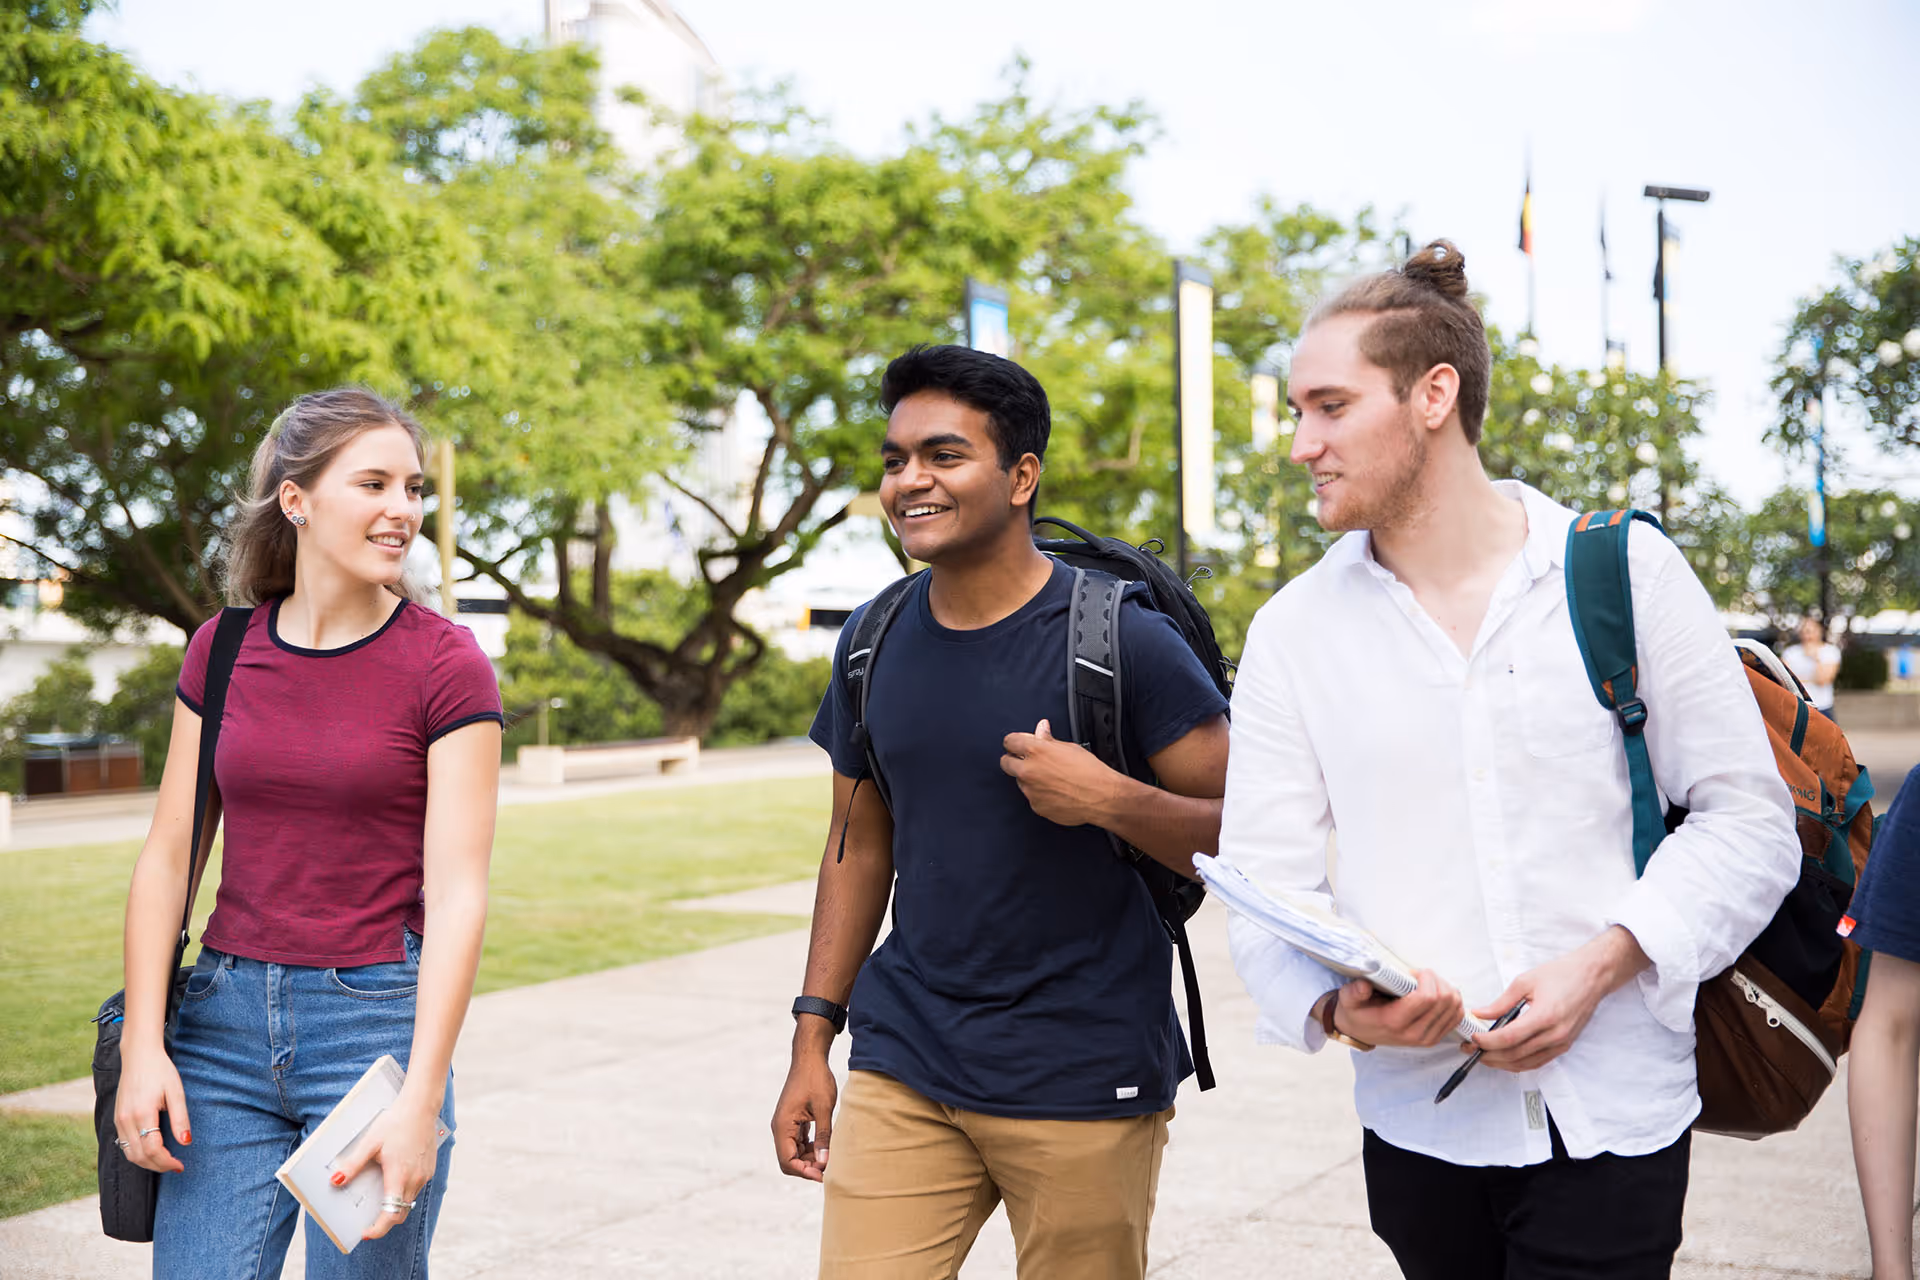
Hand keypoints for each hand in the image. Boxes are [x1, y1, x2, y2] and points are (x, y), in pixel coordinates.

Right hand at [114, 1041, 188, 1173]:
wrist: (139, 1056)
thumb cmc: (160, 1071)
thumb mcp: (176, 1092)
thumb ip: (180, 1118)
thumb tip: (186, 1142)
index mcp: (142, 1114)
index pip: (152, 1150)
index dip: (167, 1162)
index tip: (181, 1165)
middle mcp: (126, 1120)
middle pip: (139, 1156)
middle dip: (158, 1166)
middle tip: (176, 1166)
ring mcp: (119, 1120)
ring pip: (129, 1154)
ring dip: (147, 1162)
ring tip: (165, 1161)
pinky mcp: (117, 1119)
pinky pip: (124, 1144)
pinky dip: (137, 1154)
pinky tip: (151, 1151)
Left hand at [332, 1093, 440, 1240]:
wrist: (421, 1107)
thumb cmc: (395, 1122)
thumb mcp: (370, 1142)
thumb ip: (353, 1165)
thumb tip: (335, 1182)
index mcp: (399, 1176)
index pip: (391, 1214)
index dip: (378, 1229)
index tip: (365, 1233)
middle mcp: (415, 1179)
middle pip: (400, 1212)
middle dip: (384, 1222)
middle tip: (368, 1223)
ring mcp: (424, 1175)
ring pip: (409, 1201)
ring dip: (394, 1207)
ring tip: (379, 1200)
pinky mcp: (429, 1169)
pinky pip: (415, 1189)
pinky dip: (403, 1193)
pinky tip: (393, 1181)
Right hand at [771, 1050, 838, 1181]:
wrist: (809, 1058)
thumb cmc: (816, 1079)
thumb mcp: (823, 1108)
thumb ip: (823, 1136)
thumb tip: (824, 1162)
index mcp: (782, 1126)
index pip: (787, 1161)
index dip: (805, 1172)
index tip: (824, 1174)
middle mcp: (780, 1128)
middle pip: (789, 1160)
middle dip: (807, 1168)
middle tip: (829, 1167)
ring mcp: (785, 1125)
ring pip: (794, 1153)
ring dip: (810, 1159)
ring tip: (830, 1157)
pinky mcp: (793, 1121)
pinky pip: (798, 1143)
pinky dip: (810, 1149)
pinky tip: (825, 1146)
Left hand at [1000, 719, 1117, 826]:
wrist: (1102, 797)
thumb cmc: (1090, 772)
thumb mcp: (1069, 748)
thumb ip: (1049, 739)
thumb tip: (1041, 728)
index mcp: (1036, 751)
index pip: (1010, 741)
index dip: (1015, 742)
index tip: (1019, 744)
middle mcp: (1029, 771)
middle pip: (1005, 762)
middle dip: (1014, 760)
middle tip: (1028, 761)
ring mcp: (1031, 791)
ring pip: (1020, 781)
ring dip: (1029, 778)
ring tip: (1051, 779)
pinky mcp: (1036, 806)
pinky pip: (1032, 797)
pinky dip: (1040, 794)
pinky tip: (1056, 792)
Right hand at [1330, 971, 1464, 1048]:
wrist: (1360, 1033)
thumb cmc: (1357, 1013)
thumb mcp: (1348, 1000)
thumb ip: (1353, 992)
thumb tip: (1364, 985)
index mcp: (1395, 1022)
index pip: (1427, 998)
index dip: (1427, 978)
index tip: (1414, 972)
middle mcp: (1414, 1033)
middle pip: (1445, 1000)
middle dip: (1437, 980)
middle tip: (1421, 975)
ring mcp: (1427, 1038)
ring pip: (1454, 1007)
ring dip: (1446, 989)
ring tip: (1429, 984)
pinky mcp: (1435, 1038)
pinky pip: (1456, 1017)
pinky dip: (1452, 1001)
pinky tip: (1438, 994)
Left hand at [1469, 926, 1648, 1072]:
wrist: (1592, 976)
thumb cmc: (1562, 974)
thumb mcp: (1525, 982)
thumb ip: (1501, 1002)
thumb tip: (1479, 1014)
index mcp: (1545, 1016)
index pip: (1509, 1038)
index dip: (1487, 1042)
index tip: (1472, 1039)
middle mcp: (1555, 1034)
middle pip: (1515, 1055)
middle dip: (1489, 1055)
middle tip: (1470, 1050)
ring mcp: (1561, 1043)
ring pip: (1525, 1063)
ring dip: (1502, 1063)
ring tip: (1483, 1055)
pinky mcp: (1564, 1046)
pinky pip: (1537, 1062)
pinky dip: (1518, 1063)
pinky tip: (1504, 1056)